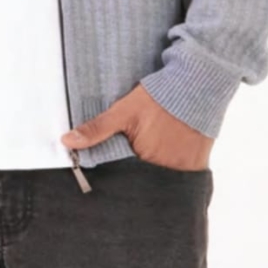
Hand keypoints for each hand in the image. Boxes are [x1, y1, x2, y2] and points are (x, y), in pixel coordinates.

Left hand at [60, 83, 213, 170]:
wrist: (199, 85)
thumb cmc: (161, 98)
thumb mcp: (124, 111)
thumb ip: (97, 128)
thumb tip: (67, 141)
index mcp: (144, 161)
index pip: (123, 179)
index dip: (115, 175)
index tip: (108, 170)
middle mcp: (165, 173)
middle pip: (142, 182)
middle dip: (134, 176)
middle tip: (133, 158)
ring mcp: (183, 172)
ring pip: (161, 181)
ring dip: (153, 173)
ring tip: (150, 155)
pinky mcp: (198, 167)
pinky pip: (180, 177)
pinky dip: (172, 169)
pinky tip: (168, 154)